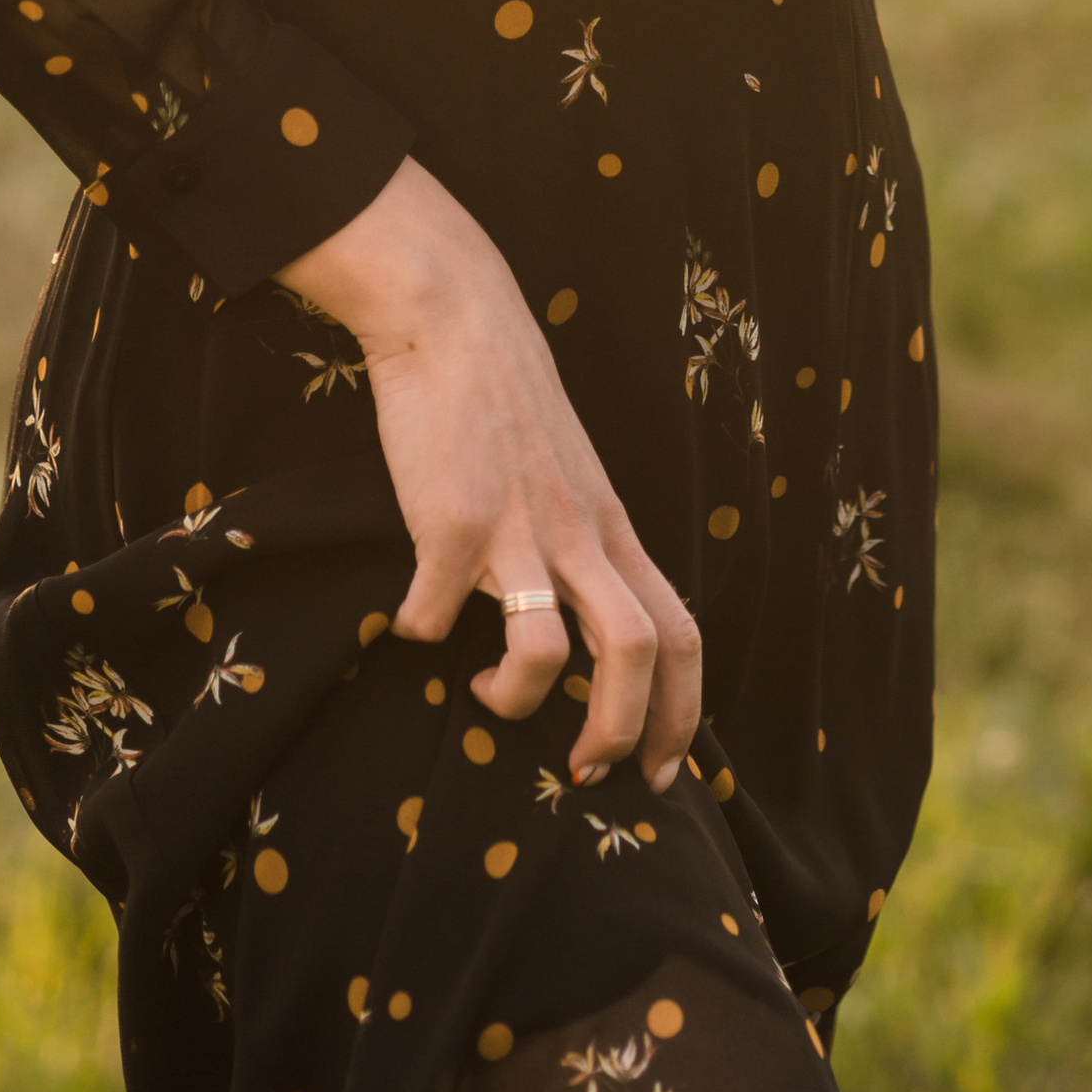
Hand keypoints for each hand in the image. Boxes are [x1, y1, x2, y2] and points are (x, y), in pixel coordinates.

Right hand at [282, 162, 700, 791]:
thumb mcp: (572, 476)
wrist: (455, 319)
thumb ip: (584, 541)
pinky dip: (419, 632)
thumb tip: (580, 626)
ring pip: (547, 651)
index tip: (662, 772)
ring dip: (517, 701)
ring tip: (488, 697)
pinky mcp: (449, 519)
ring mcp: (515, 528)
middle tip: (584, 772)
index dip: (683, 714)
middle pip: (639, 651)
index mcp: (611, 528)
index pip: (681, 632)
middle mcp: (578, 533)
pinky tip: (408, 617)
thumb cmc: (508, 403)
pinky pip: (434, 614)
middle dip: (621, 733)